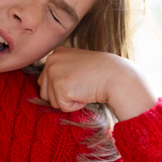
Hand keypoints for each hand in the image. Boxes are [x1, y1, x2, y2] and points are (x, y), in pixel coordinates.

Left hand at [37, 46, 156, 120]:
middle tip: (82, 85)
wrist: (117, 77)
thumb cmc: (101, 74)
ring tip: (83, 88)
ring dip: (68, 101)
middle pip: (45, 92)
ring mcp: (53, 72)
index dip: (64, 87)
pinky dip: (74, 106)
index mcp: (56, 54)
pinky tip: (85, 93)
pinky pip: (62, 107)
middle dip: (62, 95)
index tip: (80, 80)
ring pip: (51, 101)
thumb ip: (62, 72)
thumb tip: (45, 93)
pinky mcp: (59, 86)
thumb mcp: (77, 66)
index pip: (46, 81)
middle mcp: (51, 60)